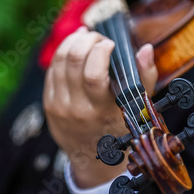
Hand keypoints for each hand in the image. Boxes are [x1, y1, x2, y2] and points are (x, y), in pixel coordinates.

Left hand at [43, 27, 156, 187]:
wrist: (89, 156)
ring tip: (87, 37)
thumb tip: (146, 49)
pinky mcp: (47, 102)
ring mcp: (58, 105)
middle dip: (87, 40)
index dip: (100, 51)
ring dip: (73, 41)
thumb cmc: (117, 128)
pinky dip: (62, 52)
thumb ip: (144, 77)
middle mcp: (76, 108)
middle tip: (99, 38)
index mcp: (100, 110)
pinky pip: (51, 70)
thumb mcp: (136, 108)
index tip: (111, 44)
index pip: (93, 74)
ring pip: (59, 61)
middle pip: (72, 60)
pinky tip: (74, 45)